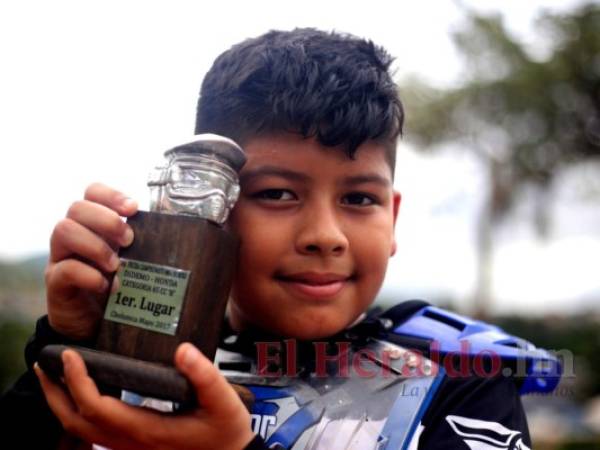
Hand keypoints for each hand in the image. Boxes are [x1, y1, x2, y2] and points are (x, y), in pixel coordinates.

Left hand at [35, 343, 255, 449]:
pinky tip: (85, 392)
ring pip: (81, 430)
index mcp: (147, 428)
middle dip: (56, 394)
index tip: (72, 355)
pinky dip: (79, 411)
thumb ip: (204, 374)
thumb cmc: (226, 430)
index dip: (79, 381)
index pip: (97, 407)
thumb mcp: (223, 400)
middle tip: (45, 365)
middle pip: (76, 422)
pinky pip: (94, 431)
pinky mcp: (134, 444)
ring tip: (56, 377)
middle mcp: (131, 441)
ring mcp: (130, 446)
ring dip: (62, 403)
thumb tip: (183, 349)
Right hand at [45, 183, 137, 339]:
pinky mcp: (55, 283)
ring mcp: (60, 257)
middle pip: (77, 208)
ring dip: (96, 245)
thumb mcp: (131, 261)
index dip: (111, 195)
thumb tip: (176, 236)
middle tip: (129, 241)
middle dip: (107, 221)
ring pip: (64, 230)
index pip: (92, 193)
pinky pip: (64, 269)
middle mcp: (73, 236)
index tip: (133, 208)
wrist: (92, 325)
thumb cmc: (116, 286)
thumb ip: (142, 245)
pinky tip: (107, 286)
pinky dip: (89, 276)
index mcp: (93, 224)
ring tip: (116, 266)